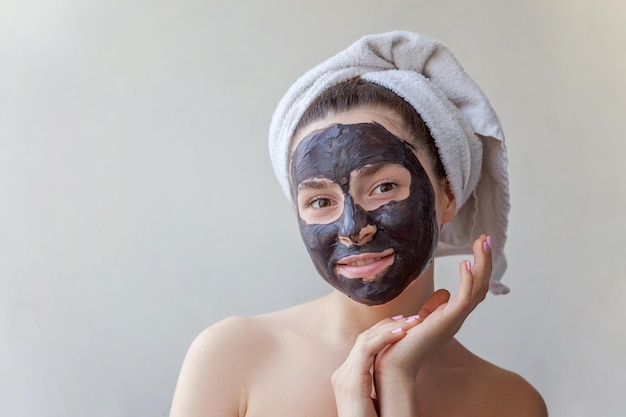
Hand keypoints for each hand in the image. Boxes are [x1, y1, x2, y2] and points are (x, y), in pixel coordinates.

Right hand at [331, 315, 421, 416]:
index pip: (363, 344)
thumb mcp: (374, 401)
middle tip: (410, 318)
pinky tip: (402, 334)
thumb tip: (392, 375)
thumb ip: (376, 385)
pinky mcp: (352, 381)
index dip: (383, 332)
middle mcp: (342, 373)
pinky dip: (385, 338)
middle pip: (363, 337)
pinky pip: (368, 349)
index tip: (401, 325)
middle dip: (387, 325)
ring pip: (366, 339)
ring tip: (412, 322)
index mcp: (347, 377)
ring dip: (391, 328)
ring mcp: (345, 376)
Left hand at [374, 234, 492, 380]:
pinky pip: (465, 298)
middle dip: (484, 260)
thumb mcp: (421, 318)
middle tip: (486, 238)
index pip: (473, 287)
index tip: (479, 245)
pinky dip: (468, 280)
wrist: (395, 363)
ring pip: (476, 288)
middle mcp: (457, 316)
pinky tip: (465, 264)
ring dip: (481, 264)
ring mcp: (454, 318)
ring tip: (482, 242)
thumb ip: (433, 306)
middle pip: (480, 284)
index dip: (478, 267)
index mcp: (452, 314)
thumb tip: (444, 292)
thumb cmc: (404, 343)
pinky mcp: (447, 321)